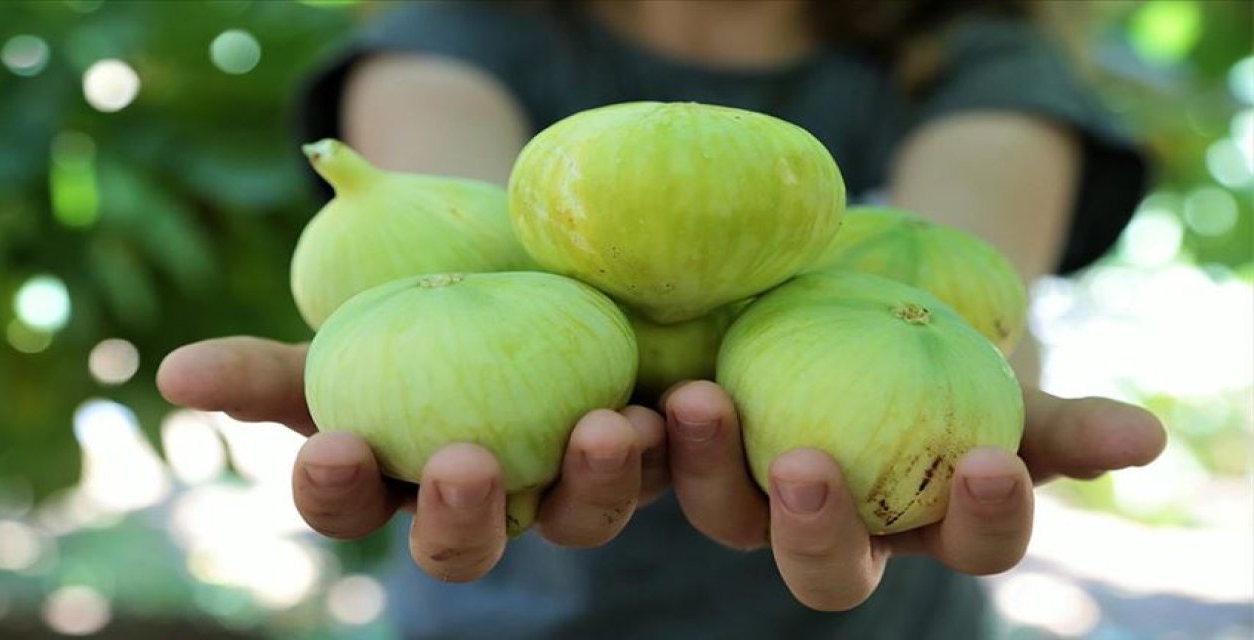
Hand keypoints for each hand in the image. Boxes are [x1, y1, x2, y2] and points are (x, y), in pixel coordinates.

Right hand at [156, 336, 669, 581]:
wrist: (525, 269)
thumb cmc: (422, 311)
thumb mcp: (349, 334)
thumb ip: (271, 365)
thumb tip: (173, 375)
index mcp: (398, 476)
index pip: (350, 504)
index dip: (336, 487)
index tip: (334, 444)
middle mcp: (485, 499)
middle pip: (465, 543)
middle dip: (463, 517)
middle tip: (465, 463)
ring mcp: (567, 483)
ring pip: (581, 517)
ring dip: (596, 481)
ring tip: (608, 425)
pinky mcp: (649, 452)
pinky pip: (668, 462)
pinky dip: (680, 439)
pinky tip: (688, 400)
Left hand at [660, 380, 1166, 610]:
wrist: (845, 284)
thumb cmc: (938, 338)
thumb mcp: (993, 374)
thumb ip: (1050, 416)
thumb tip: (1144, 440)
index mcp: (923, 517)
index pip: (967, 542)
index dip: (984, 518)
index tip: (991, 462)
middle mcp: (833, 526)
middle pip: (826, 569)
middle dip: (818, 530)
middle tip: (810, 464)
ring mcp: (751, 493)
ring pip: (725, 515)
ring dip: (706, 468)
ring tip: (694, 399)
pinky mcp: (681, 449)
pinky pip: (651, 460)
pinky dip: (635, 439)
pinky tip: (624, 399)